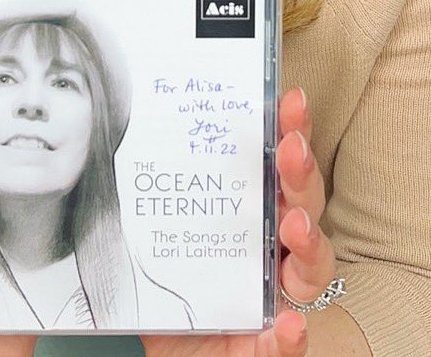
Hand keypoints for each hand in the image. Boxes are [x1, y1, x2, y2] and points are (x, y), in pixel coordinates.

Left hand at [141, 86, 335, 356]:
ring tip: (293, 226)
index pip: (277, 164)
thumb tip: (119, 127)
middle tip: (291, 149)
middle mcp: (272, 248)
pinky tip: (288, 323)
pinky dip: (292, 333)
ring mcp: (276, 295)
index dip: (289, 129)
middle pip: (301, 203)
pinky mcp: (268, 345)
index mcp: (250, 212)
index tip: (289, 98)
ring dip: (308, 241)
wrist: (168, 347)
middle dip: (300, 172)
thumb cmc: (167, 287)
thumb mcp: (154, 232)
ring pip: (311, 265)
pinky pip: (289, 342)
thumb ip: (150, 191)